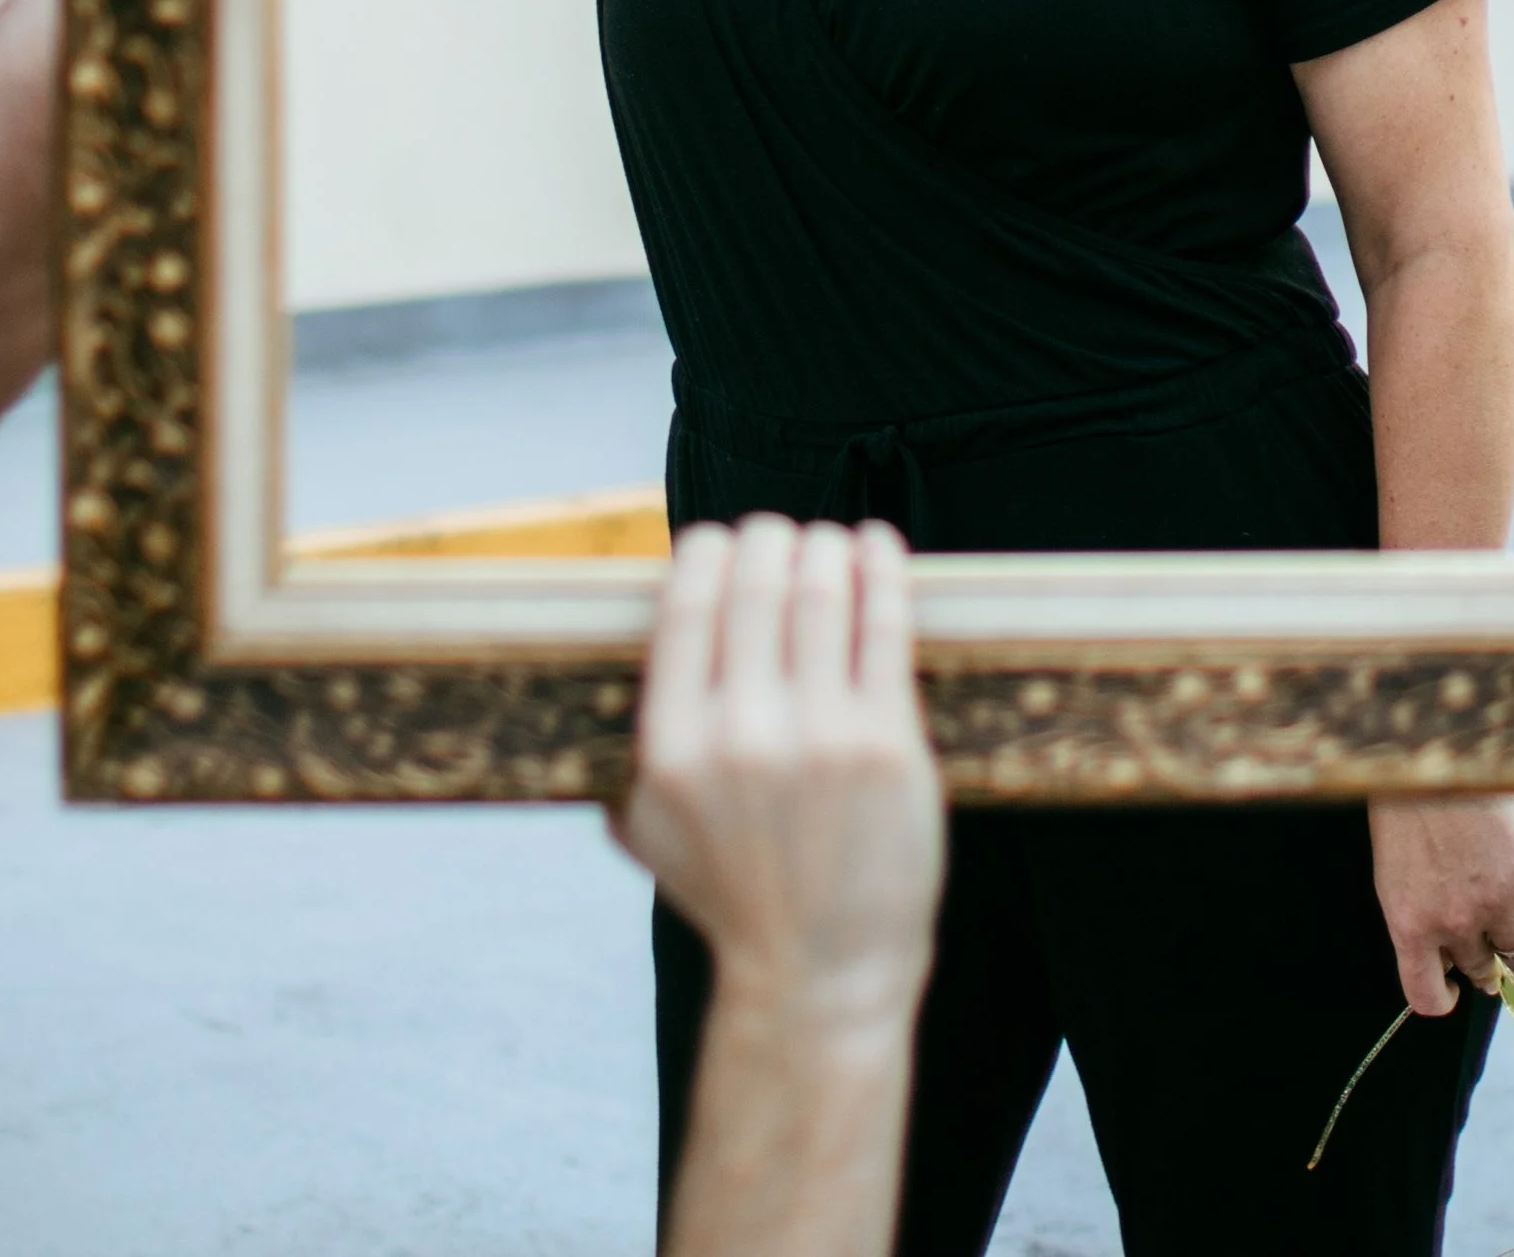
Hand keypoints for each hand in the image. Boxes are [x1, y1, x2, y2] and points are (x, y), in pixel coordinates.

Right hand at [613, 517, 946, 1033]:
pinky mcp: (887, 743)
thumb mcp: (647, 827)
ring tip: (832, 545)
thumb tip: (626, 651)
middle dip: (770, 540)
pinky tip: (877, 549)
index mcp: (673, 747)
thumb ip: (627, 745)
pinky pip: (884, 624)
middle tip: (781, 541)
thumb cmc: (733, 894)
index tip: (720, 544)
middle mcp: (741, 734)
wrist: (817, 973)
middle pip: (757, 580)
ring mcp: (820, 737)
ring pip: (823, 588)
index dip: (707, 550)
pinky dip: (882, 569)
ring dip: (826, 548)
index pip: (687, 600)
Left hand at [1368, 794, 1513, 1016]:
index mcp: (1409, 924)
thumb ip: (1420, 921)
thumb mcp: (1395, 874)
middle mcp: (1453, 922)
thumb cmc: (1408, 811)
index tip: (1453, 987)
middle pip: (1481, 971)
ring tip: (1506, 906)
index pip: (1427, 999)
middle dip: (1482, 956)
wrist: (1435, 755)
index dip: (1444, 999)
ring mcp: (1494, 902)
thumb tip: (1453, 964)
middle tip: (1482, 928)